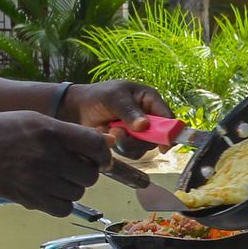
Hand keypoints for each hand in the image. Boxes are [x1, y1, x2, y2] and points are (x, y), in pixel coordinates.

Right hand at [0, 110, 114, 216]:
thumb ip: (72, 132)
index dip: (103, 153)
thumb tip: (109, 142)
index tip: (98, 156)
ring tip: (56, 176)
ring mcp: (40, 181)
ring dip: (73, 186)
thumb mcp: (37, 120)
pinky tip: (51, 190)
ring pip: (79, 192)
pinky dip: (63, 202)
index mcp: (52, 133)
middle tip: (72, 165)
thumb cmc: (4, 131)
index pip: (96, 147)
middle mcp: (49, 158)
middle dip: (87, 171)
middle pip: (91, 174)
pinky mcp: (33, 200)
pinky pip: (65, 208)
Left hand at [60, 81, 174, 156]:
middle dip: (139, 140)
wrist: (77, 109)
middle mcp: (148, 116)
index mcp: (150, 100)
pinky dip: (121, 148)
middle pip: (158, 137)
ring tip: (111, 131)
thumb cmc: (97, 96)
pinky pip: (132, 152)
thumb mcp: (114, 98)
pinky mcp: (129, 141)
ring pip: (144, 147)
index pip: (168, 118)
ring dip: (127, 144)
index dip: (170, 132)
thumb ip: (129, 111)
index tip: (163, 145)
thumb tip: (144, 126)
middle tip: (120, 133)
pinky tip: (109, 136)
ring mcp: (139, 131)